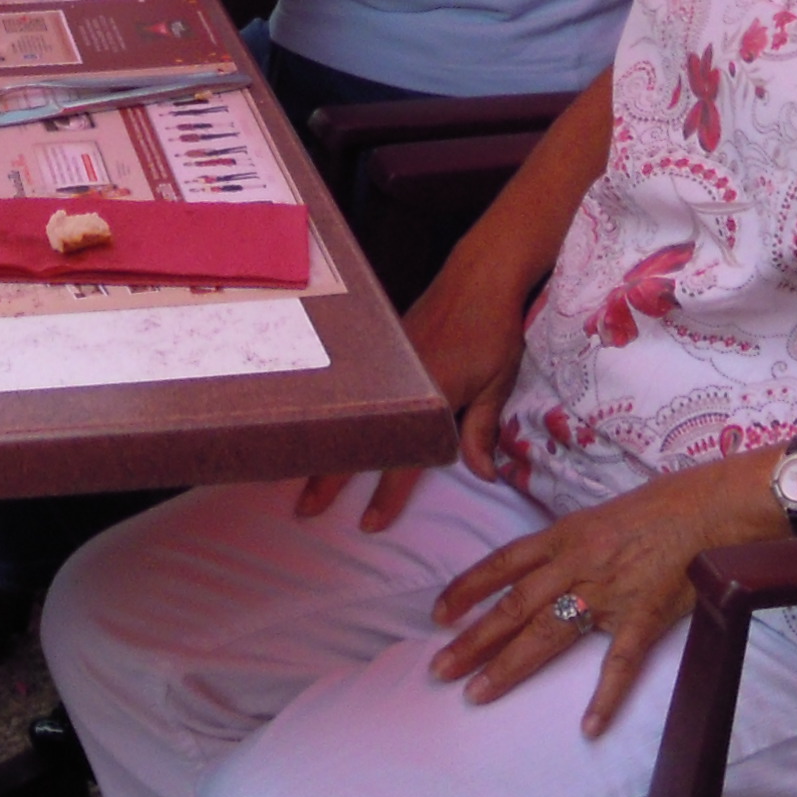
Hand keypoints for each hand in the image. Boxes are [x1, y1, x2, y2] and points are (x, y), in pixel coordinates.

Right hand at [298, 249, 531, 530]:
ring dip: (325, 445)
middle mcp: (398, 381)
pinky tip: (320, 424)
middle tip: (305, 510)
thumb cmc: (495, 328)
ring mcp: (387, 363)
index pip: (403, 459)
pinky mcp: (384, 347)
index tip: (369, 525)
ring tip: (299, 472)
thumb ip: (482, 430)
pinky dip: (335, 412)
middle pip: (358, 440)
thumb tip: (482, 477)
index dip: (387, 495)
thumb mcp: (497, 383)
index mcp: (428, 395)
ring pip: (348, 414)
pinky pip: (355, 390)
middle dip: (330, 478)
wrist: (480, 271)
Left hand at [428, 463, 758, 737]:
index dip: (467, 588)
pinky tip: (589, 726)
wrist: (709, 507)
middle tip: (439, 669)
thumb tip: (542, 567)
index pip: (503, 564)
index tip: (438, 614)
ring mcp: (608, 592)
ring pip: (548, 632)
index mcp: (563, 536)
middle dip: (473, 638)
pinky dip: (606, 695)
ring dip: (510, 666)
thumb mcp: (599, 515)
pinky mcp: (644, 615)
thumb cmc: (658, 508)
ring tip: (478, 693)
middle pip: (514, 606)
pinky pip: (621, 661)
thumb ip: (569, 544)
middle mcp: (576, 564)